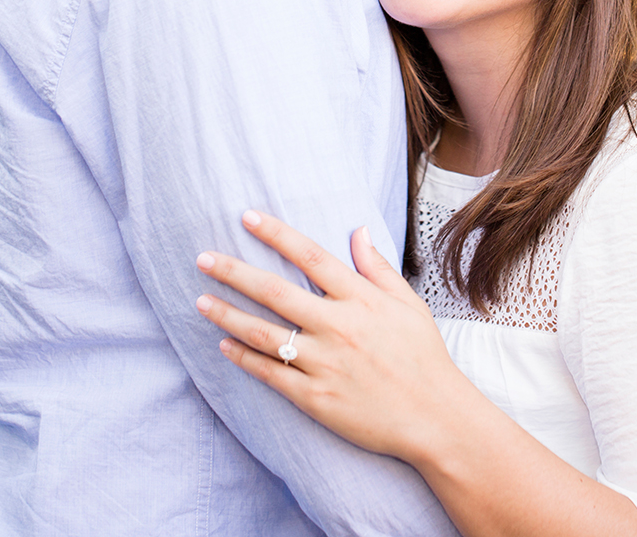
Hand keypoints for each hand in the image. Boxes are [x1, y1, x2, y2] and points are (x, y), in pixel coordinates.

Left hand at [195, 211, 473, 463]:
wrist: (435, 417)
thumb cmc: (423, 357)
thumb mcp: (408, 304)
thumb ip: (377, 268)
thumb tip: (358, 231)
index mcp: (361, 299)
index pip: (310, 256)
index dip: (276, 234)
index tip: (247, 218)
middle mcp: (339, 326)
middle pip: (275, 292)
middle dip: (234, 272)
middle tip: (202, 259)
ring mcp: (325, 363)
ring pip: (264, 334)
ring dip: (228, 315)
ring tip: (200, 300)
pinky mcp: (316, 398)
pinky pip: (270, 374)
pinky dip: (244, 358)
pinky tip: (224, 345)